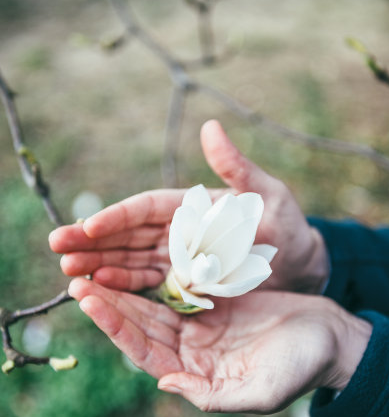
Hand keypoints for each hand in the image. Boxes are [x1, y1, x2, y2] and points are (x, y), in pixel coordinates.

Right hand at [49, 120, 328, 293]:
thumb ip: (237, 169)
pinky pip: (150, 286)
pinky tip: (100, 289)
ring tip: (68, 272)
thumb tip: (211, 127)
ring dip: (100, 265)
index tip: (89, 226)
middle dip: (93, 241)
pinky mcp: (185, 286)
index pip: (147, 209)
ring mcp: (179, 260)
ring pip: (132, 260)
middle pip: (129, 235)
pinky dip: (125, 287)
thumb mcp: (268, 194)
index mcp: (192, 206)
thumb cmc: (288, 227)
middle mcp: (179, 232)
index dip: (118, 216)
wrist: (303, 268)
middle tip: (57, 248)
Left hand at [68, 278, 370, 412]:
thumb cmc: (301, 367)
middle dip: (110, 304)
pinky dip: (155, 275)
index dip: (116, 326)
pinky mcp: (214, 303)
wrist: (329, 338)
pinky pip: (177, 287)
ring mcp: (201, 325)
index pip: (145, 351)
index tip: (90, 300)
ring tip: (95, 266)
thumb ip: (212, 395)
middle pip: (142, 325)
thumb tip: (163, 382)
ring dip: (125, 288)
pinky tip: (135, 256)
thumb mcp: (261, 391)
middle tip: (78, 278)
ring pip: (153, 305)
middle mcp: (192, 351)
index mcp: (196, 374)